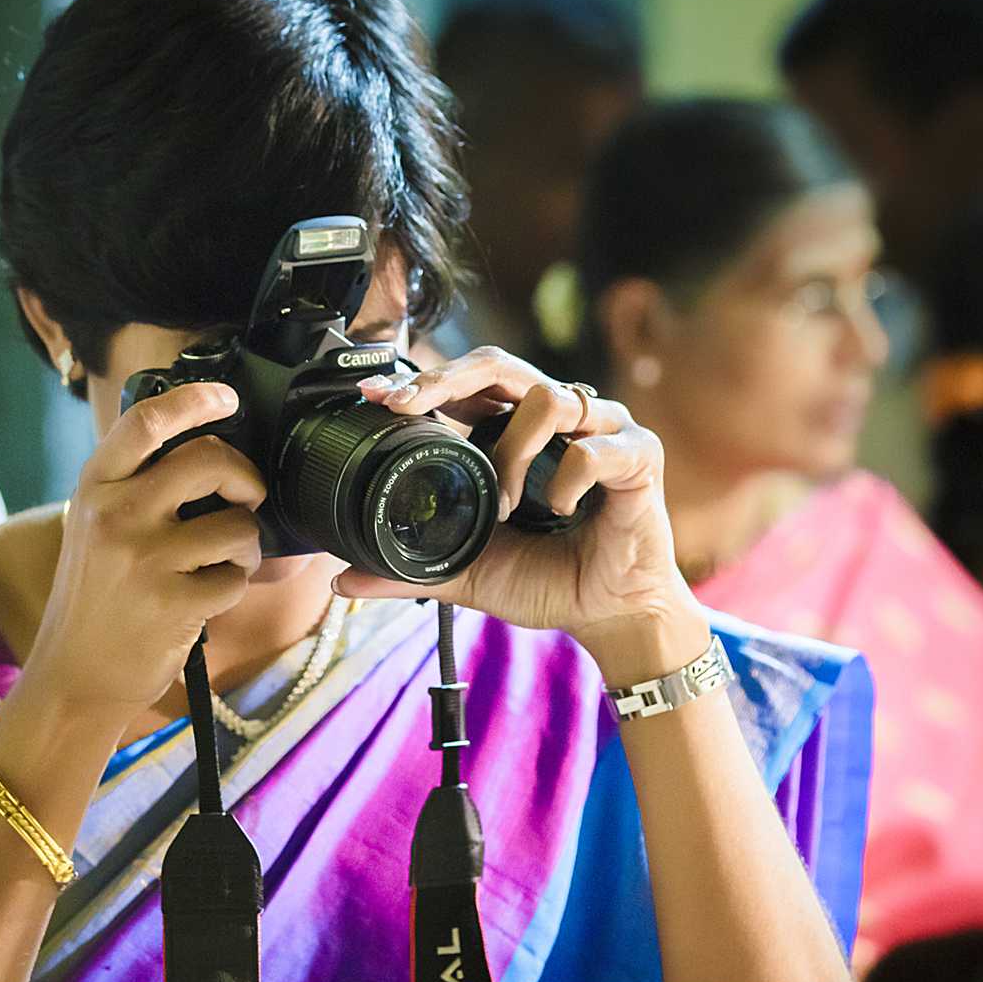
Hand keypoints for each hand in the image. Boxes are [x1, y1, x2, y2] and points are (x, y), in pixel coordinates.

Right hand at [21, 383, 266, 721]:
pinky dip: (233, 588)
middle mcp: (116, 516)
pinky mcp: (173, 603)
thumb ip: (135, 486)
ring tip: (222, 563)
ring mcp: (144, 560)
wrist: (73, 677)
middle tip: (247, 497)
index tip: (228, 399)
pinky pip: (237, 578)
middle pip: (210, 461)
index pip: (147, 422)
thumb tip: (207, 445)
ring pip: (238, 525)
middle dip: (246, 478)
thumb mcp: (94, 527)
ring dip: (246, 545)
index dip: (196, 401)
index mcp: (96, 489)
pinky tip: (205, 600)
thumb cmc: (97, 597)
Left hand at [335, 348, 706, 679]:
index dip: (422, 383)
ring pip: (547, 398)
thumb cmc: (550, 580)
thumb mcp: (469, 573)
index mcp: (518, 433)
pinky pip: (594, 447)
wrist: (611, 617)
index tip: (375, 397)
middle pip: (500, 364)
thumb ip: (411, 571)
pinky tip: (558, 509)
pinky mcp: (640, 454)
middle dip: (446, 378)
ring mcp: (602, 429)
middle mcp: (560, 418)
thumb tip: (342, 580)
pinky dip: (566, 479)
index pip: (467, 385)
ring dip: (512, 452)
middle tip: (407, 406)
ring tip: (505, 504)